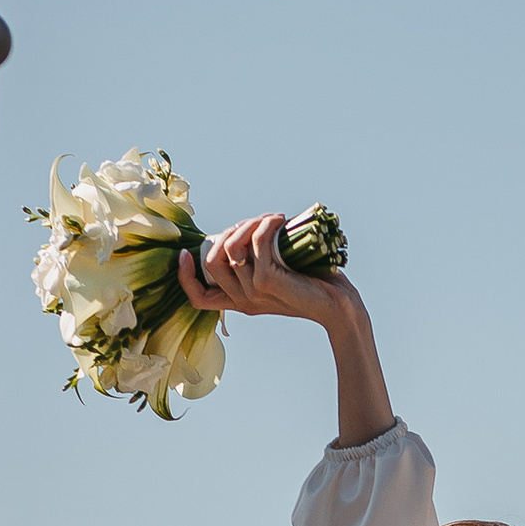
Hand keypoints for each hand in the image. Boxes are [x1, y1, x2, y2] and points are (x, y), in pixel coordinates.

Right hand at [183, 215, 393, 441]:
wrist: (340, 306)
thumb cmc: (314, 286)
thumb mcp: (279, 274)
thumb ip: (260, 261)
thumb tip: (248, 229)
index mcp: (241, 302)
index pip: (198, 298)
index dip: (185, 276)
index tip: (184, 253)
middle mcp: (243, 300)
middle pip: (211, 262)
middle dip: (228, 232)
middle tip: (255, 223)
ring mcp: (254, 292)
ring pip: (231, 247)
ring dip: (249, 223)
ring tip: (270, 219)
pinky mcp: (268, 281)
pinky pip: (255, 242)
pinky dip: (265, 224)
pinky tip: (279, 220)